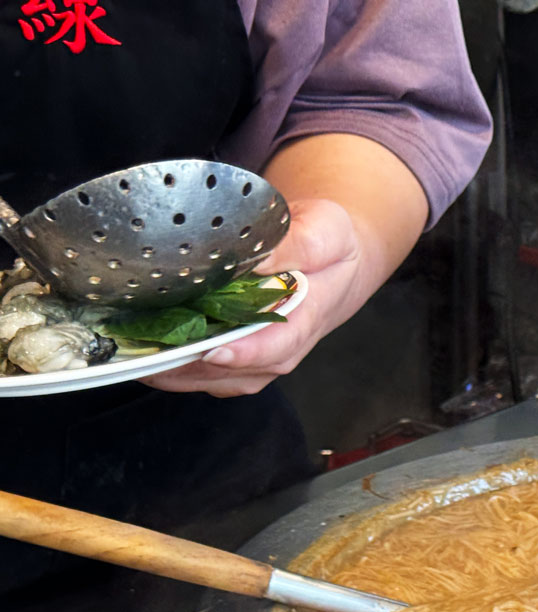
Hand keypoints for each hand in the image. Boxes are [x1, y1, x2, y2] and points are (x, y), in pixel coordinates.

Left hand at [140, 133, 428, 395]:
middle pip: (231, 371)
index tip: (211, 350)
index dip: (243, 352)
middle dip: (186, 362)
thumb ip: (297, 245)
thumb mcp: (326, 231)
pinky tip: (135, 346)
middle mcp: (279, 351)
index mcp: (305, 319)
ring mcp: (254, 361)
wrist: (334, 265)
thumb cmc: (330, 245)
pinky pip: (197, 373)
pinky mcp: (233, 361)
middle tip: (142, 347)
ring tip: (127, 348)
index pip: (275, 347)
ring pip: (208, 378)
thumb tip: (258, 259)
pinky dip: (164, 364)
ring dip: (167, 367)